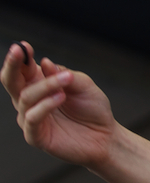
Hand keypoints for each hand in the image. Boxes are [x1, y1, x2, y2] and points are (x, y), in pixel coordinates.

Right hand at [3, 42, 117, 168]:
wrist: (105, 136)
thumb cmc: (92, 108)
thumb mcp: (84, 85)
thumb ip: (64, 73)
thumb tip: (44, 63)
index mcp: (39, 85)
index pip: (22, 69)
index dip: (20, 57)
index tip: (22, 46)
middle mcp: (30, 101)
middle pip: (11, 82)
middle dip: (12, 65)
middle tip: (19, 51)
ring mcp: (30, 118)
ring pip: (26, 97)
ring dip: (46, 85)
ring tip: (66, 79)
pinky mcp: (35, 136)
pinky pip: (32, 118)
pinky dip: (45, 105)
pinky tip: (61, 97)